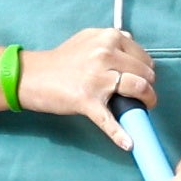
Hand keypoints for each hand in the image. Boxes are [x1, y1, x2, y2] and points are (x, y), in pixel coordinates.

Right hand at [15, 25, 156, 123]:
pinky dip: (120, 134)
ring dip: (146, 102)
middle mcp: (105, 54)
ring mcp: (97, 78)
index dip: (146, 71)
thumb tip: (132, 41)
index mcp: (109, 38)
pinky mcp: (87, 100)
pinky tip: (128, 143)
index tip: (143, 80)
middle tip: (143, 96)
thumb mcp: (87, 39)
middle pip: (145, 74)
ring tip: (142, 109)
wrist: (32, 76)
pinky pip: (109, 120)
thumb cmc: (61, 60)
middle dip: (148, 87)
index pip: (143, 56)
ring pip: (138, 89)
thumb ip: (110, 40)